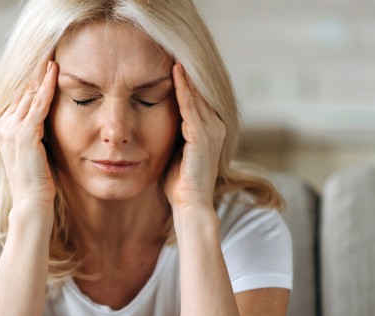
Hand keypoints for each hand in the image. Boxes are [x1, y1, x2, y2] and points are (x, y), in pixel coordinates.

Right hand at [0, 60, 58, 206]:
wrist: (31, 202)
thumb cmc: (37, 180)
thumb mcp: (34, 150)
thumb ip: (35, 131)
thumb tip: (45, 117)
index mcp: (2, 128)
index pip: (19, 97)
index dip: (32, 80)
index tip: (45, 63)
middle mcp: (2, 125)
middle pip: (22, 91)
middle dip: (37, 73)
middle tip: (51, 52)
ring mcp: (10, 129)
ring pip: (29, 94)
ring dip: (42, 74)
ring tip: (53, 56)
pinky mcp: (24, 134)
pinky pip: (37, 103)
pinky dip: (47, 86)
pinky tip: (55, 71)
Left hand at [163, 63, 225, 210]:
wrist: (191, 206)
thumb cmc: (180, 185)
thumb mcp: (176, 153)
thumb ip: (174, 136)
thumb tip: (158, 123)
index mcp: (210, 131)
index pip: (198, 100)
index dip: (186, 82)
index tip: (171, 63)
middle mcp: (216, 127)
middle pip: (200, 93)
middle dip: (186, 73)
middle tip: (172, 49)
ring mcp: (211, 131)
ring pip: (196, 95)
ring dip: (185, 75)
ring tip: (173, 54)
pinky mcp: (202, 136)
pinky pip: (191, 106)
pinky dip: (183, 88)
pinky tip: (175, 72)